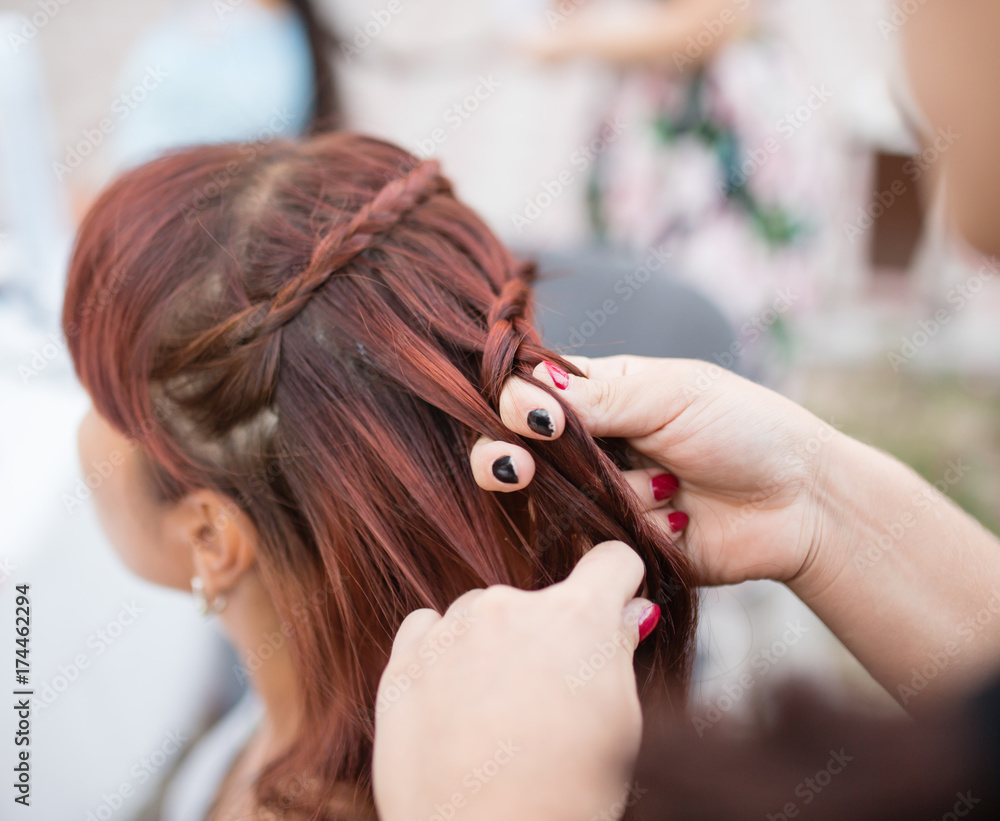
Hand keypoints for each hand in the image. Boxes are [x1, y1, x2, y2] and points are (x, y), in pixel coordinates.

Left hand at [372, 542, 659, 820]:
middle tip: (545, 700)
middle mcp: (510, 606)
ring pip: (481, 614)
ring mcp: (452, 630)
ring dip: (490, 647)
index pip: (610, 560)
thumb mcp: (621, 724)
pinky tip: (452, 705)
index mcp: (576, 617)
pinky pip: (427, 630)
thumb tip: (629, 610)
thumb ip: (621, 650)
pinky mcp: (404, 661)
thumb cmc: (566, 796)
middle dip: (546, 636)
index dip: (617, 585)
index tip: (611, 608)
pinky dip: (441, 655)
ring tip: (494, 717)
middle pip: (538, 599)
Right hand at [469, 355, 846, 586]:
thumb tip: (518, 391)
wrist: (803, 503)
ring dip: (610, 496)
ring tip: (670, 488)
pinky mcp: (619, 546)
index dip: (516, 408)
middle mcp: (592, 447)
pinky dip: (636, 531)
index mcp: (601, 395)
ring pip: (556, 502)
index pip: (528, 396)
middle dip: (509, 462)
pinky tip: (679, 520)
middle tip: (517, 470)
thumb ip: (595, 396)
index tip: (534, 420)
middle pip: (518, 452)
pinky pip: (593, 545)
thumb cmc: (745, 429)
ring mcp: (603, 498)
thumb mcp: (671, 395)